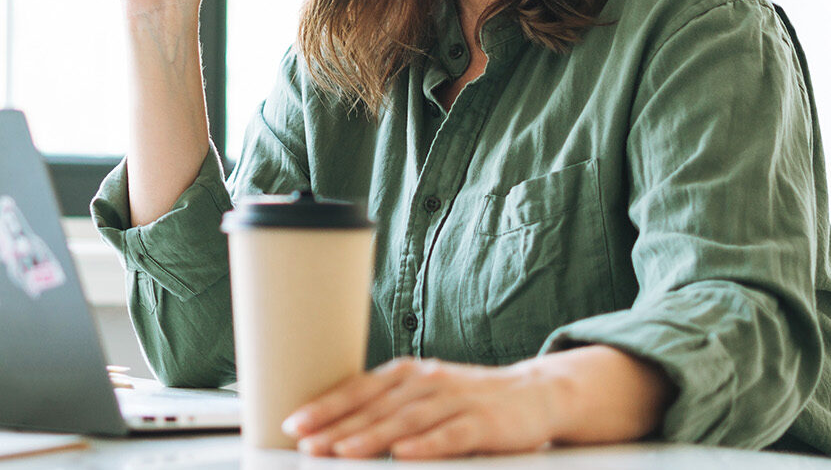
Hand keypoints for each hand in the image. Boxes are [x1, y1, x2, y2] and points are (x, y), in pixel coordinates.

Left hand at [282, 357, 559, 459]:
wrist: (536, 393)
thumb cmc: (469, 399)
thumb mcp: (424, 395)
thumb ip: (388, 407)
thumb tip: (338, 430)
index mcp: (407, 374)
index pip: (358, 389)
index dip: (326, 405)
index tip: (294, 422)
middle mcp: (426, 382)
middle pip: (375, 406)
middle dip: (337, 425)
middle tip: (306, 442)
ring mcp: (456, 400)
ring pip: (407, 420)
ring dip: (372, 436)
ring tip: (342, 451)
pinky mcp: (484, 422)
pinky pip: (451, 435)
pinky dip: (427, 445)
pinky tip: (405, 455)